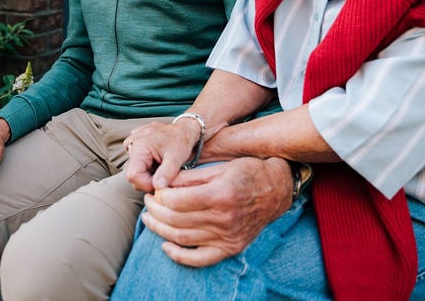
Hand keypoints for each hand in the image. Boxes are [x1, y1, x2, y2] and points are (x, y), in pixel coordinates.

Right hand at [124, 119, 202, 192]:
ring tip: (162, 165)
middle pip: (133, 175)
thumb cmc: (181, 141)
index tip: (162, 183)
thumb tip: (157, 187)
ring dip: (149, 173)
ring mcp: (131, 143)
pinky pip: (137, 163)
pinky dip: (148, 166)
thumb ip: (166, 173)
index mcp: (140, 146)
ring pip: (135, 170)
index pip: (133, 175)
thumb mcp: (177, 158)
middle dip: (149, 180)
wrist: (183, 129)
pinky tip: (158, 159)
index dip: (147, 184)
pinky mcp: (133, 145)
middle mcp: (131, 144)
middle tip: (165, 174)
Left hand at [140, 157, 291, 266]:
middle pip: (177, 219)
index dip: (160, 196)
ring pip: (183, 238)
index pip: (178, 201)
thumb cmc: (249, 172)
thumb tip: (164, 182)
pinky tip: (165, 245)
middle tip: (147, 201)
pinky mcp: (231, 248)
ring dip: (159, 229)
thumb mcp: (221, 166)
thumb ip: (192, 177)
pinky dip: (179, 256)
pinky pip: (200, 259)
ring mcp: (228, 236)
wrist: (277, 190)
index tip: (154, 190)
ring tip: (148, 218)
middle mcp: (225, 219)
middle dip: (155, 210)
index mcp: (221, 195)